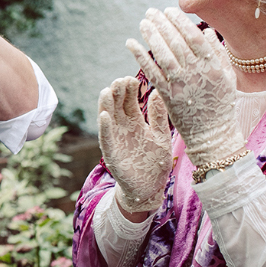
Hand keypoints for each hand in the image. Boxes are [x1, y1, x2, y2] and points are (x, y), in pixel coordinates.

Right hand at [98, 77, 171, 212]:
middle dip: (117, 92)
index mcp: (136, 122)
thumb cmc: (155, 163)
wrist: (150, 189)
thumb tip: (158, 91)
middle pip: (117, 105)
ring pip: (108, 118)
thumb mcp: (161, 136)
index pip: (129, 100)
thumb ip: (158, 116)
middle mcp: (123, 128)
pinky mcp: (111, 153)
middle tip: (120, 80)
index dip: (129, 89)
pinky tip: (104, 116)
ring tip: (108, 90)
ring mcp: (115, 139)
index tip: (133, 78)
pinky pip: (106, 138)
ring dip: (106, 104)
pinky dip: (104, 127)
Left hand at [125, 7, 245, 167]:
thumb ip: (218, 54)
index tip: (169, 10)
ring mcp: (181, 84)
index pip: (193, 36)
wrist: (213, 135)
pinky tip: (131, 43)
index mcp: (213, 66)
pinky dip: (140, 56)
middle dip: (162, 23)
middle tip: (151, 11)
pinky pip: (151, 72)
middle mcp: (196, 73)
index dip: (180, 22)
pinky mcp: (168, 95)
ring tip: (143, 22)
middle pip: (176, 42)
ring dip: (151, 36)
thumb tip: (207, 31)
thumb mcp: (228, 78)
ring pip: (163, 54)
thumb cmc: (221, 105)